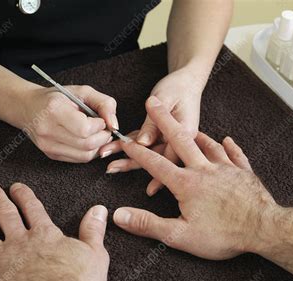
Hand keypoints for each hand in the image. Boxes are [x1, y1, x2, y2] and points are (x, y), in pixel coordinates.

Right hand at [15, 84, 118, 162]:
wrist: (28, 107)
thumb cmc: (57, 97)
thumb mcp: (82, 91)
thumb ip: (104, 103)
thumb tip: (114, 125)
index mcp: (54, 111)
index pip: (84, 129)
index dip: (99, 126)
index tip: (100, 119)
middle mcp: (48, 131)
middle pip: (87, 145)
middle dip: (102, 137)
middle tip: (103, 128)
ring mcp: (48, 146)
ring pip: (85, 155)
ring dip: (97, 146)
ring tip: (96, 133)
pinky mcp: (51, 155)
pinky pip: (79, 159)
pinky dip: (88, 151)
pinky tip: (87, 140)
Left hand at [100, 66, 202, 193]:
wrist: (187, 79)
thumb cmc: (179, 87)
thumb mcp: (165, 101)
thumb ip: (154, 123)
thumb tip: (143, 144)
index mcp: (186, 134)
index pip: (173, 158)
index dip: (161, 174)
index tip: (150, 188)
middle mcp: (179, 141)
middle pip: (156, 158)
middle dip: (132, 163)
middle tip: (110, 168)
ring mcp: (169, 139)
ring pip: (146, 152)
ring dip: (126, 155)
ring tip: (105, 158)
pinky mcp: (160, 135)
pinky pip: (142, 143)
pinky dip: (128, 144)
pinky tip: (111, 148)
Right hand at [113, 96, 278, 259]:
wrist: (266, 229)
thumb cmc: (222, 236)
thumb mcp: (179, 235)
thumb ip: (147, 223)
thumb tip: (118, 215)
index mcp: (186, 184)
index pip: (155, 164)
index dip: (138, 153)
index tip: (126, 142)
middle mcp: (205, 170)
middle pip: (180, 140)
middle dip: (164, 121)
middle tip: (153, 103)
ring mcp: (227, 169)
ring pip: (209, 144)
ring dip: (196, 134)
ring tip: (188, 127)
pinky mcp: (245, 174)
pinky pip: (236, 155)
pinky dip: (230, 146)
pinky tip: (228, 140)